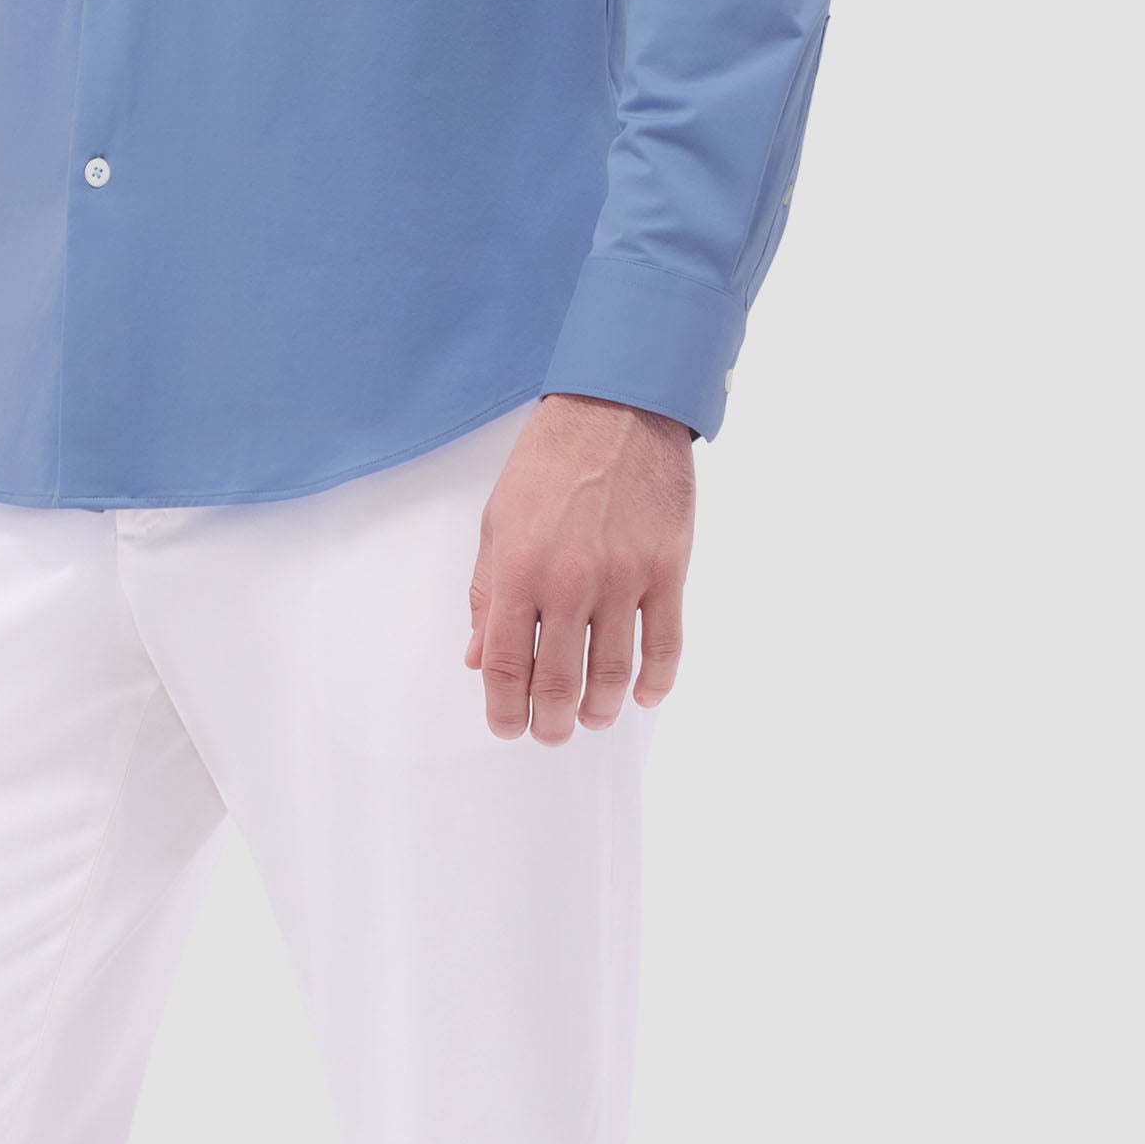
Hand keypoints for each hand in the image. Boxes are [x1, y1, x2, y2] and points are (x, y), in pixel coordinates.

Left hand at [465, 394, 693, 743]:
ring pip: (613, 672)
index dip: (503, 708)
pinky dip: (656, 680)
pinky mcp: (667, 570)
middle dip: (550, 722)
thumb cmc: (550, 460)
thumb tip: (477, 655)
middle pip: (558, 681)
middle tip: (550, 734)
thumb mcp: (497, 521)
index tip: (506, 727)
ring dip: (601, 709)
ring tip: (594, 720)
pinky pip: (666, 643)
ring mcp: (623, 579)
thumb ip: (486, 592)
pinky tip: (645, 697)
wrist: (617, 409)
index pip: (503, 664)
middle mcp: (569, 583)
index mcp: (518, 571)